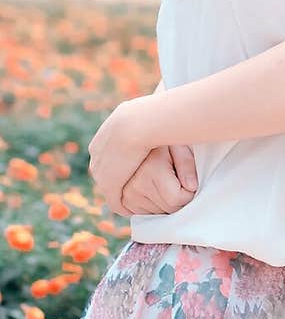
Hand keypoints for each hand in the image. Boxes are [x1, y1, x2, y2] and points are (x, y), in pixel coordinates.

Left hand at [89, 96, 157, 215]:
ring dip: (122, 194)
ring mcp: (101, 172)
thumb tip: (153, 109)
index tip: (137, 168)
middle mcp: (97, 155)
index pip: (109, 155)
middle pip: (105, 171)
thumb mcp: (142, 114)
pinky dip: (126, 207)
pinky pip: (116, 202)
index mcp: (102, 139)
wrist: (138, 123)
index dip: (122, 163)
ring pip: (110, 187)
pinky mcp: (110, 185)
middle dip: (119, 179)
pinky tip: (138, 210)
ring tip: (140, 200)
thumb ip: (143, 122)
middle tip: (138, 186)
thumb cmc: (148, 114)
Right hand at [121, 145, 198, 215]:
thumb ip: (186, 164)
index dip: (189, 192)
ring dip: (166, 202)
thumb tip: (191, 187)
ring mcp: (126, 195)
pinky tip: (154, 188)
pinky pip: (145, 213)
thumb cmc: (160, 140)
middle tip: (178, 180)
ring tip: (164, 181)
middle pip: (168, 209)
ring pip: (157, 213)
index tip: (188, 180)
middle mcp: (135, 185)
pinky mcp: (121, 200)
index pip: (177, 199)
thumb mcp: (178, 144)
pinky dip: (153, 205)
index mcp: (151, 171)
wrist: (131, 138)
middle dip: (178, 199)